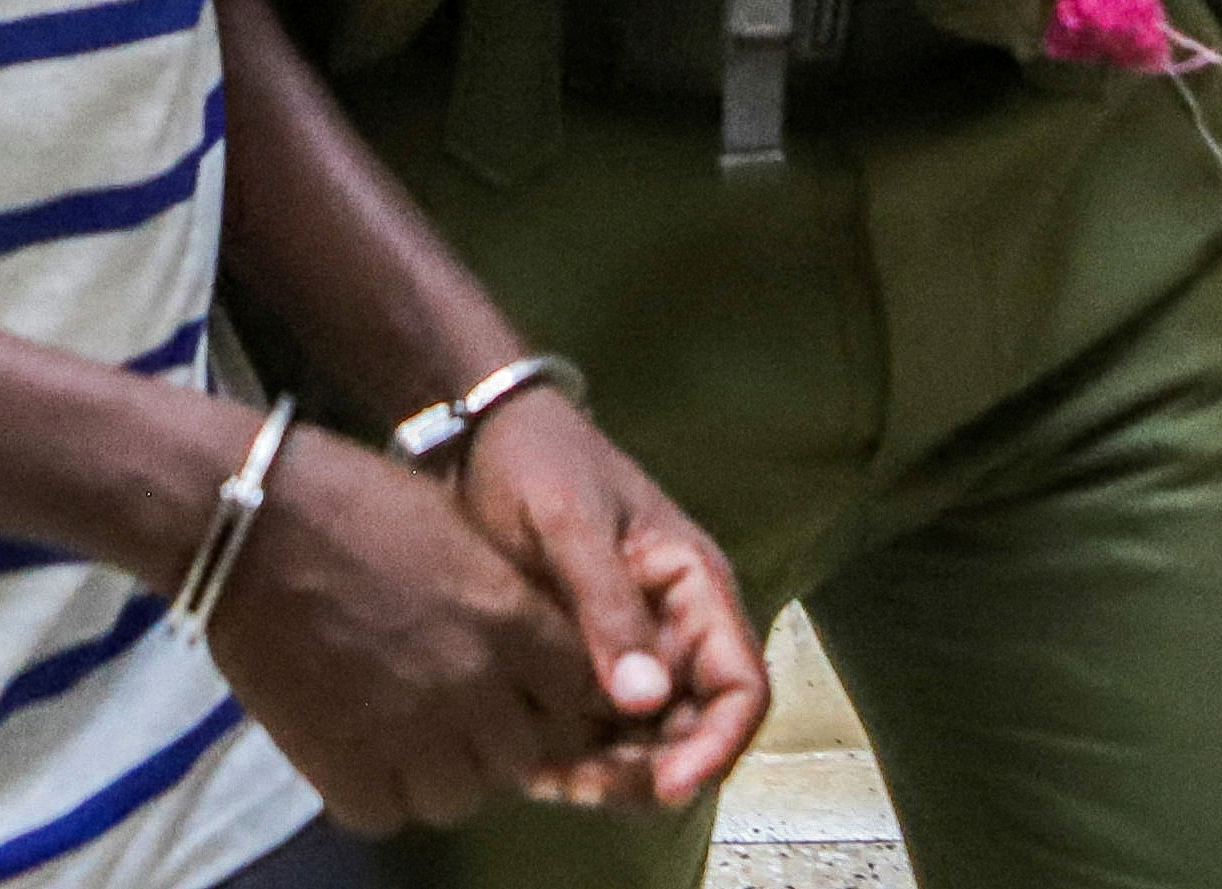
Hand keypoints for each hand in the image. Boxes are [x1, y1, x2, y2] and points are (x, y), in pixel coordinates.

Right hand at [204, 425, 610, 834]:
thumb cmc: (352, 500)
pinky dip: (379, 790)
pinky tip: (362, 747)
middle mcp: (473, 684)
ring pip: (462, 797)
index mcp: (508, 618)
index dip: (558, 695)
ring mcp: (409, 732)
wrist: (245, 519)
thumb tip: (540, 648)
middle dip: (504, 735)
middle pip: (527, 755)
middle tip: (462, 708)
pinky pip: (388, 813)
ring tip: (410, 731)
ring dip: (445, 770)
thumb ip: (508, 599)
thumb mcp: (456, 528)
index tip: (532, 688)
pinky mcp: (344, 766)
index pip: (580, 695)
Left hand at [453, 391, 767, 814]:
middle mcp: (676, 627)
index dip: (717, 745)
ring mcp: (632, 646)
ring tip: (543, 775)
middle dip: (649, 771)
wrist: (480, 434)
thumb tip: (647, 701)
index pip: (742, 686)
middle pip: (692, 729)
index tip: (668, 784)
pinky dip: (573, 752)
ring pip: (644, 739)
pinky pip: (597, 725)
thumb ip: (607, 606)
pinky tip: (528, 761)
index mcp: (696, 586)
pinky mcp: (586, 659)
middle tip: (580, 786)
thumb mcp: (569, 524)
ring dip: (608, 770)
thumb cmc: (536, 460)